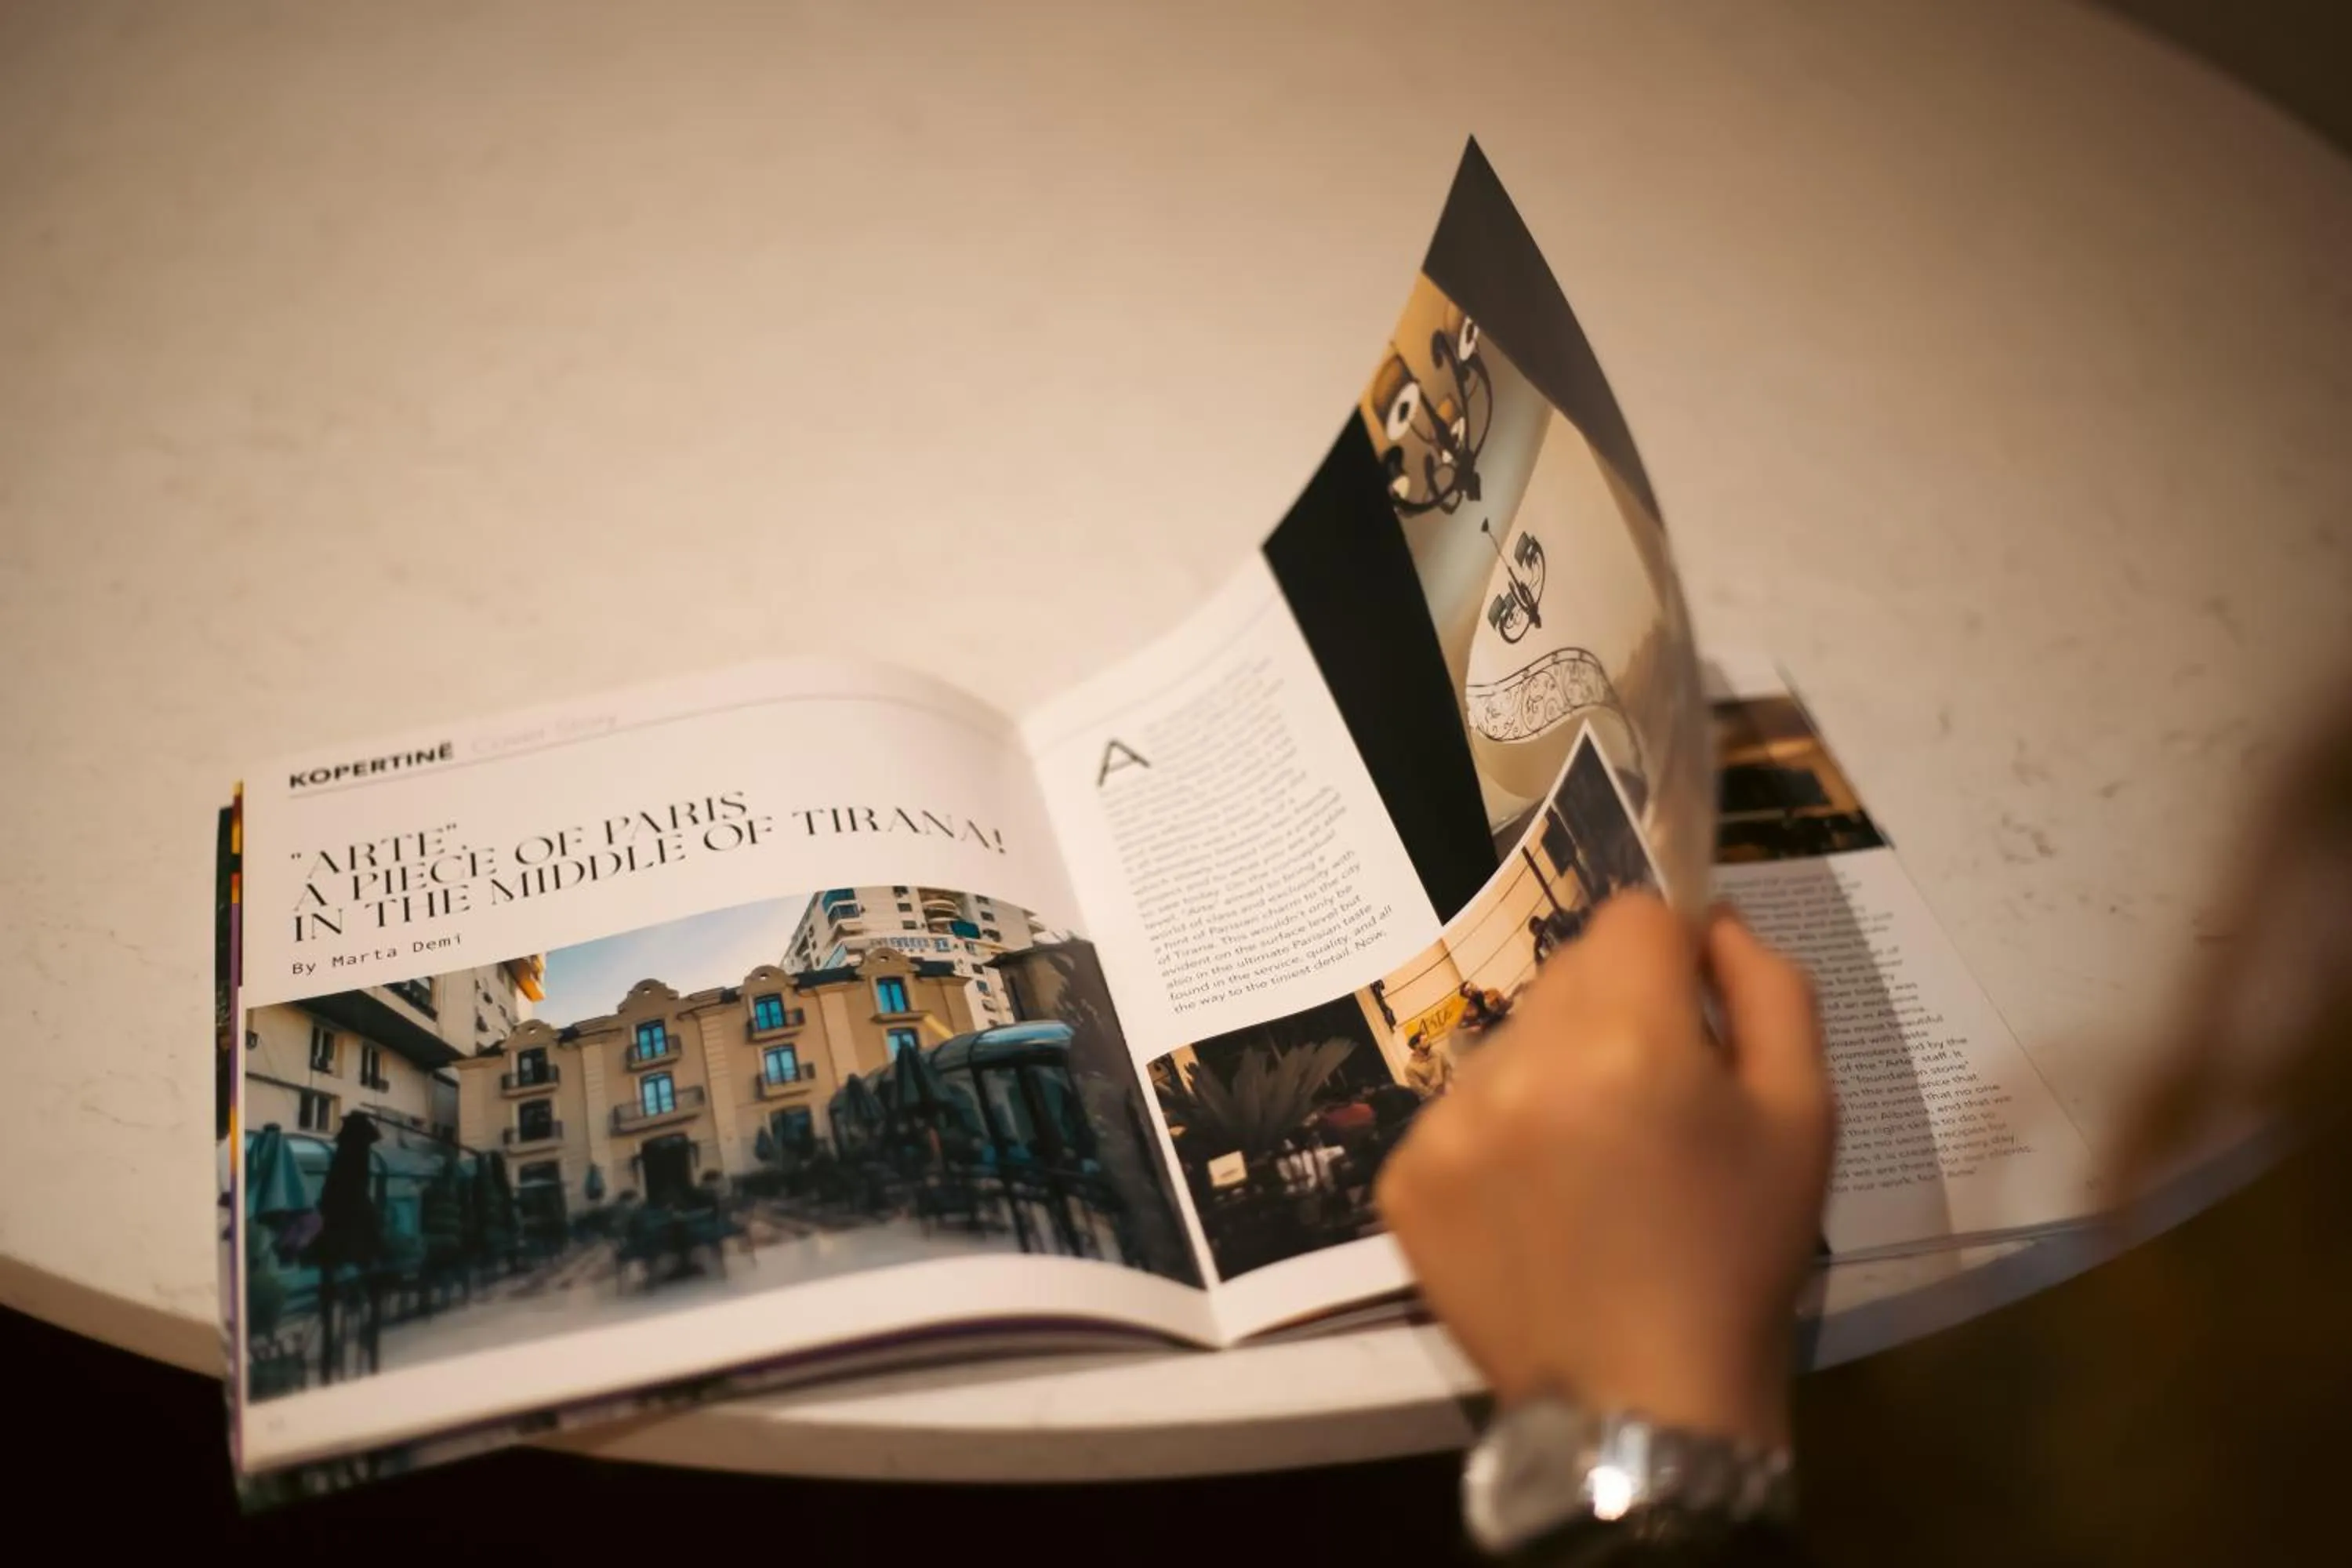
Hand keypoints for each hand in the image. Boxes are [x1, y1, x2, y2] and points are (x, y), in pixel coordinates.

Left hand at [1376, 893, 1831, 1447]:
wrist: (1645, 1405)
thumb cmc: (1737, 1258)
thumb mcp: (1803, 1112)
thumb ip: (1766, 988)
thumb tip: (1710, 920)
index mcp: (1626, 1041)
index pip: (1633, 918)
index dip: (1673, 956)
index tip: (1690, 1016)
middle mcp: (1519, 1066)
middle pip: (1567, 975)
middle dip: (1613, 1016)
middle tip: (1649, 1110)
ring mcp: (1446, 1124)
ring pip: (1507, 1042)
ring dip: (1549, 1075)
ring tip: (1592, 1169)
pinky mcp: (1402, 1178)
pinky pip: (1457, 1112)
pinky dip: (1497, 1139)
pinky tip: (1538, 1204)